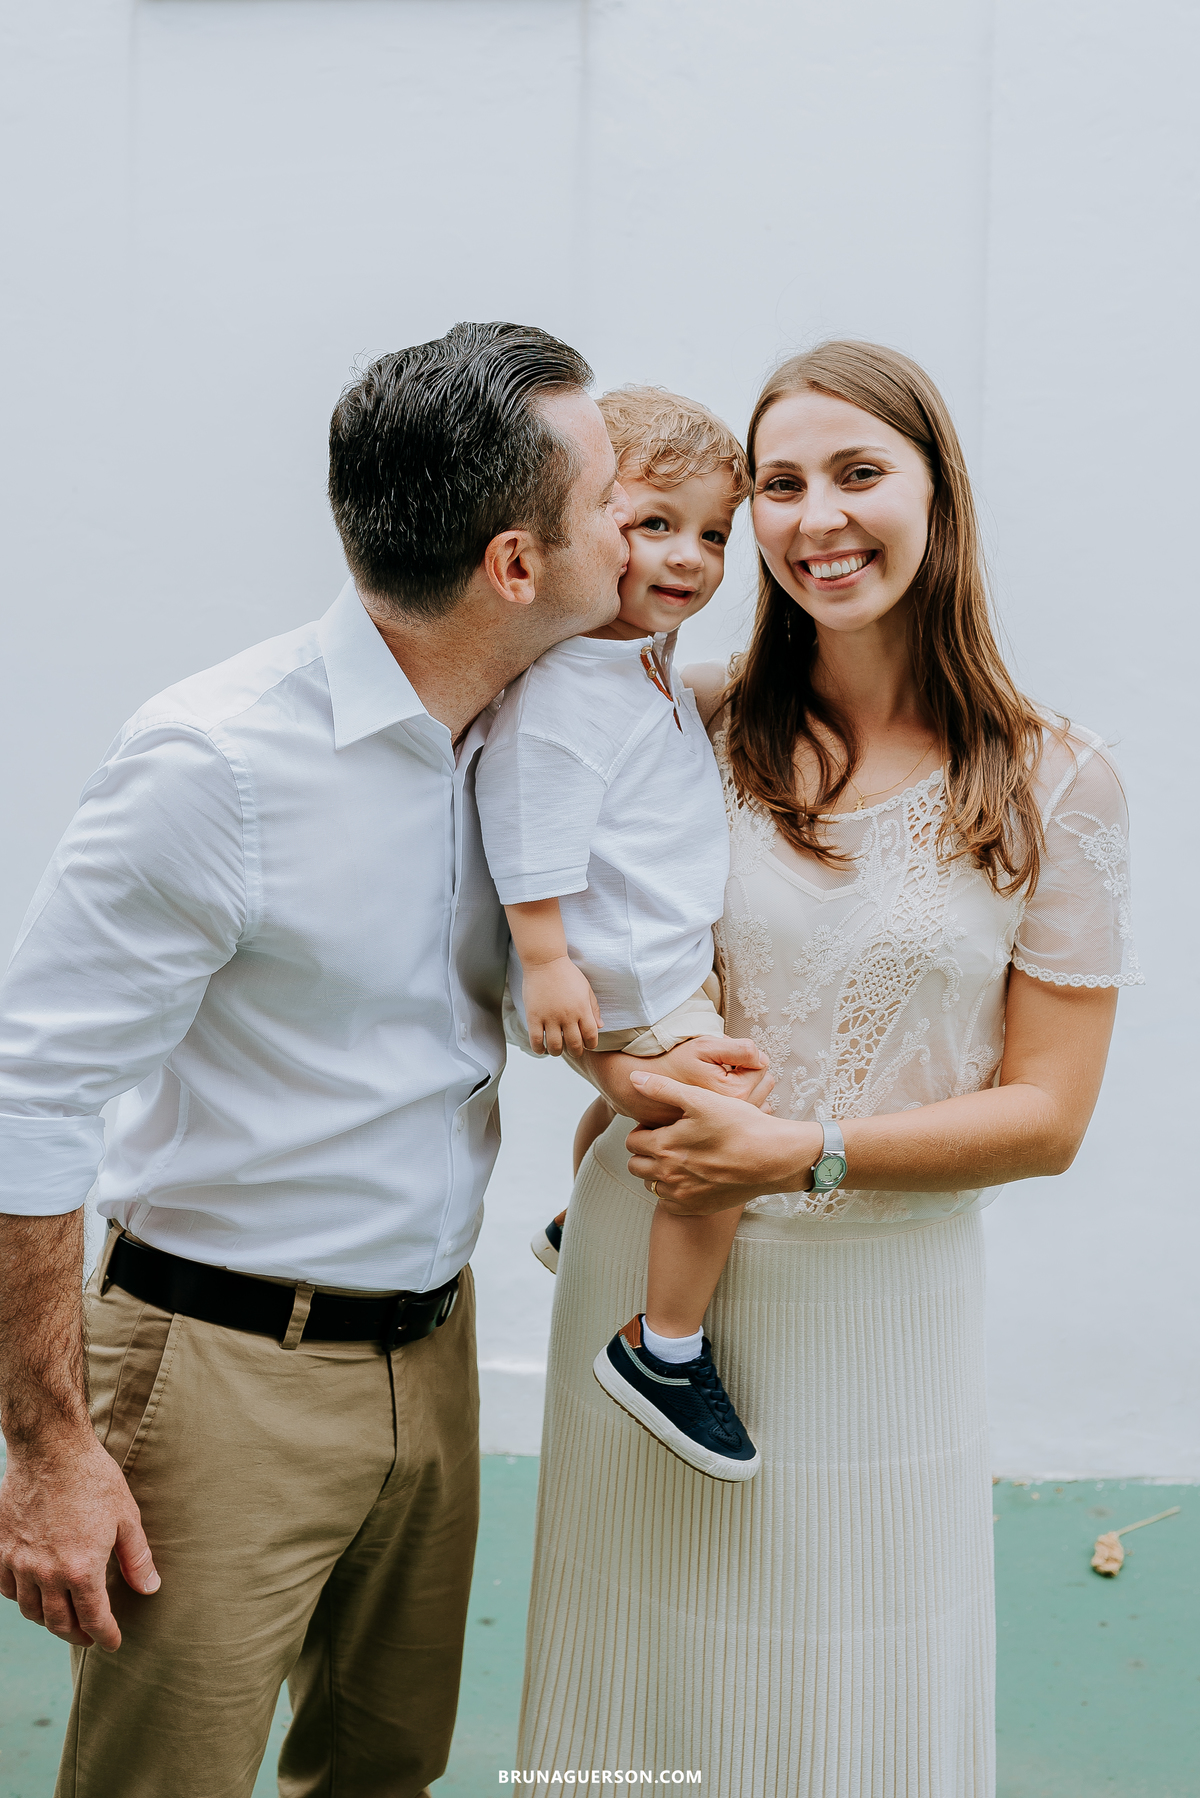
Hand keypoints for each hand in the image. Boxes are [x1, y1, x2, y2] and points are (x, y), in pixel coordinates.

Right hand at [0, 1431, 159, 1650]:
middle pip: (59, 1623)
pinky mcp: (0, 1550)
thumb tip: (150, 1589)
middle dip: (77, 1635)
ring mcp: (19, 1563)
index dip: (105, 1636)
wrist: (49, 1449)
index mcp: (81, 1568)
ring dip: (49, 1620)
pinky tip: (35, 1593)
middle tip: (89, 1637)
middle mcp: (46, 1574)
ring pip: (30, 1610)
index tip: (112, 1643)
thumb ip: (137, 1558)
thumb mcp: (126, 1517)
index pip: (93, 1619)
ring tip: (64, 1618)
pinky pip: (7, 1589)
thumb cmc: (93, 1478)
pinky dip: (22, 1598)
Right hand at [523, 957, 603, 1055]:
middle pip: (574, 1045)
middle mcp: (567, 1016)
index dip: (591, 1045)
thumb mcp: (586, 989)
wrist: (545, 961)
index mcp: (582, 1009)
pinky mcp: (534, 1016)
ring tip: (557, 1049)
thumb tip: (600, 1027)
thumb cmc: (567, 973)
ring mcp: (550, 1017)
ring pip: (555, 1046)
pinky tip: (541, 1048)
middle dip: (576, 1052)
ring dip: (557, 1052)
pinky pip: (536, 1040)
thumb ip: (593, 1009)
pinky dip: (539, 1049)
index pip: (591, 1036)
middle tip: (573, 1050)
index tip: (587, 1045)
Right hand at [578, 1034, 773, 1124]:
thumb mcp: (705, 1047)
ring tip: (723, 1084)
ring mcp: (729, 1126)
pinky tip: (724, 1100)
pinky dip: (742, 1106)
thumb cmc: (674, 1065)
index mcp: (735, 1093)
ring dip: (748, 1090)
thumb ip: (739, 1050)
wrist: (644, 1091)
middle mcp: (734, 1115)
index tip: (727, 1059)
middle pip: (764, 1085)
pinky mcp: (721, 1133)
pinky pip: (748, 1113)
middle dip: (750, 1074)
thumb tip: (762, 1059)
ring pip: (759, 1100)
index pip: (763, 1068)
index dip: (746, 1058)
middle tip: (726, 1070)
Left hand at [625, 1071, 821, 1214]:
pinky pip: (670, 1204)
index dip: (644, 1131)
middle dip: (646, 1153)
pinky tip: (690, 1177)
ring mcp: (682, 1195)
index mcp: (663, 1147)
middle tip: (668, 1142)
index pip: (632, 1142)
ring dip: (657, 1173)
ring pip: (652, 1186)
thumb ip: (663, 1089)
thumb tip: (634, 1079)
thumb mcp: (700, 1099)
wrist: (773, 1157)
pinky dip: (674, 1192)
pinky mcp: (697, 1208)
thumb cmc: (739, 1124)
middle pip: (636, 1166)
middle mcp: (667, 1175)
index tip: (663, 1126)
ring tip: (680, 1158)